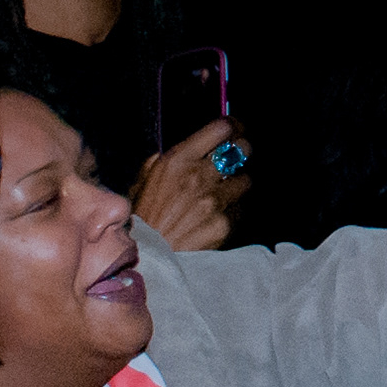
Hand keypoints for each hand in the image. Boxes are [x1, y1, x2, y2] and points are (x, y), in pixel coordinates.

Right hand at [131, 121, 247, 250]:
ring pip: (245, 180)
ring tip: (220, 196)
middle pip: (242, 150)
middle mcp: (199, 176)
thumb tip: (191, 146)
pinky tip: (215, 219)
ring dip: (236, 186)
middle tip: (236, 159)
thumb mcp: (143, 181)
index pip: (221, 128)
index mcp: (178, 160)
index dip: (232, 126)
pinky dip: (231, 212)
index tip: (234, 129)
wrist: (146, 260)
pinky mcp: (224, 223)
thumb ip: (165, 160)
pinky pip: (239, 209)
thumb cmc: (142, 220)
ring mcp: (214, 201)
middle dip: (242, 152)